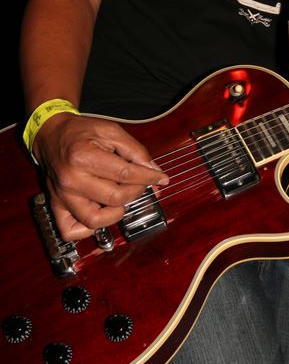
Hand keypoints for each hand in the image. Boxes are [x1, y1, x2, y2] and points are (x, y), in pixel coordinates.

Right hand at [33, 112, 168, 240]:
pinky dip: (88, 229)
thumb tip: (155, 172)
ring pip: (95, 220)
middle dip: (136, 191)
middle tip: (139, 182)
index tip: (161, 178)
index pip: (125, 174)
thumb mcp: (111, 131)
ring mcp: (62, 196)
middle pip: (115, 198)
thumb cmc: (81, 133)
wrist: (51, 135)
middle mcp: (70, 180)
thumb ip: (135, 151)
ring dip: (116, 212)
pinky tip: (100, 212)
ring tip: (118, 197)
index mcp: (83, 157)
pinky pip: (72, 231)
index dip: (149, 177)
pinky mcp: (56, 206)